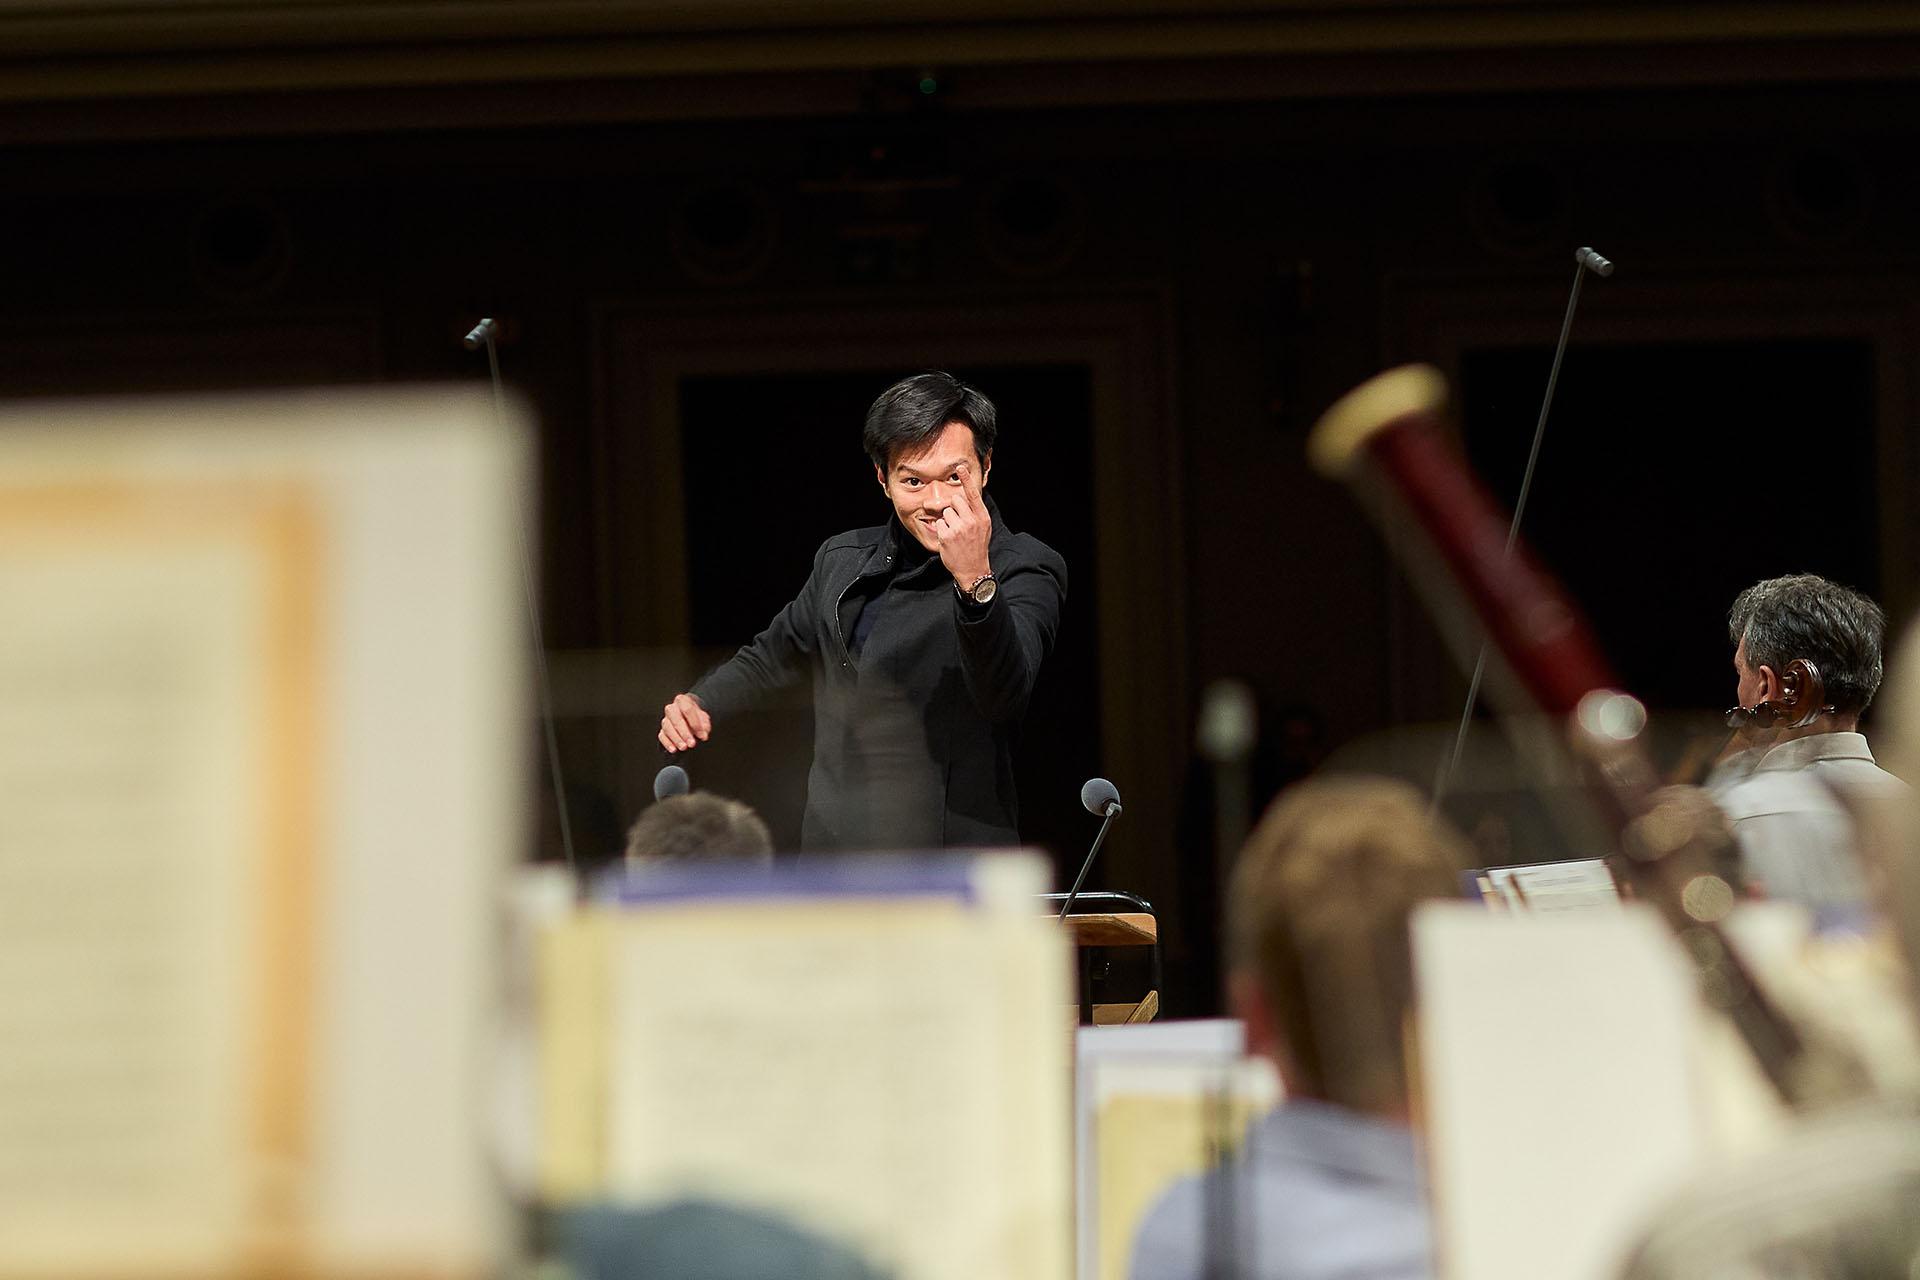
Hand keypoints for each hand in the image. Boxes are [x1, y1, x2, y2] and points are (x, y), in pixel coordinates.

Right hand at [658, 692, 710, 752]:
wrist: (687, 715)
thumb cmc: (695, 716)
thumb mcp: (703, 716)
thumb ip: (704, 724)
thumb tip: (704, 734)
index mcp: (682, 701)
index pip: (688, 710)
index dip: (695, 723)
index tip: (702, 735)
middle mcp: (671, 709)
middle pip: (676, 720)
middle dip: (685, 733)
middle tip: (692, 743)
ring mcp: (665, 719)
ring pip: (668, 728)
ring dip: (676, 739)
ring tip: (684, 747)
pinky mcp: (662, 730)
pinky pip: (662, 736)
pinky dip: (667, 743)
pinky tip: (674, 749)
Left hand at [934, 462, 992, 589]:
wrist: (973, 569)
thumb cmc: (977, 546)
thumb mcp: (983, 527)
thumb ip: (975, 512)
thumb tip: (963, 497)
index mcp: (982, 517)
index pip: (973, 494)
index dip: (966, 479)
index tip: (960, 467)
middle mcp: (971, 521)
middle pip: (955, 500)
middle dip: (953, 508)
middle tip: (958, 523)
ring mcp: (958, 528)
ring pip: (945, 512)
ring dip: (947, 520)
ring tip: (955, 534)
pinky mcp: (946, 535)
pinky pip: (939, 523)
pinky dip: (941, 530)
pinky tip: (949, 540)